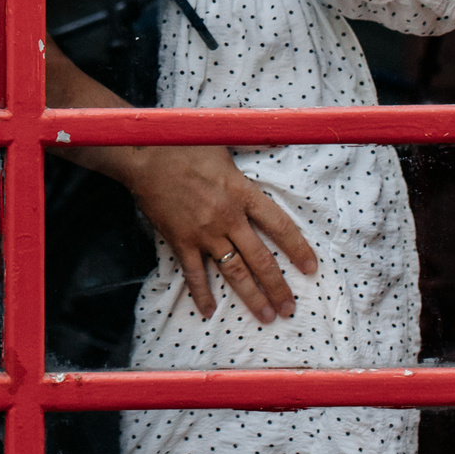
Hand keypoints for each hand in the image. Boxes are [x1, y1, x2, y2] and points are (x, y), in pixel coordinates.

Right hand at [110, 144, 317, 322]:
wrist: (143, 153)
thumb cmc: (183, 142)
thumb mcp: (224, 137)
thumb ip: (253, 141)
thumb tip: (277, 137)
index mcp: (242, 192)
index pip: (279, 226)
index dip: (298, 248)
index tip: (311, 268)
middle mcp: (228, 217)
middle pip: (261, 259)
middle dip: (278, 286)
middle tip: (290, 308)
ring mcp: (204, 232)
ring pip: (234, 272)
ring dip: (252, 296)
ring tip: (266, 316)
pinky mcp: (180, 241)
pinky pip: (194, 273)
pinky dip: (201, 293)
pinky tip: (209, 311)